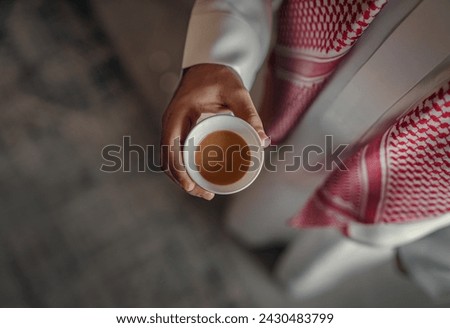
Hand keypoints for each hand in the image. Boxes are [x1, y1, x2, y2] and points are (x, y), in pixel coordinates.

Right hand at [161, 64, 268, 199]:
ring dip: (181, 178)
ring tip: (203, 192)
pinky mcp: (178, 129)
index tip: (191, 186)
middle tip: (205, 194)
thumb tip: (263, 141)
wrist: (207, 64)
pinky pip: (175, 153)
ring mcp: (172, 127)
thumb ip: (249, 114)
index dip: (178, 171)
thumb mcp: (237, 92)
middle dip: (182, 181)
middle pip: (167, 160)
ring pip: (169, 160)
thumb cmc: (220, 76)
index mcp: (178, 114)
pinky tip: (197, 178)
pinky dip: (183, 169)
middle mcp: (170, 122)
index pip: (171, 149)